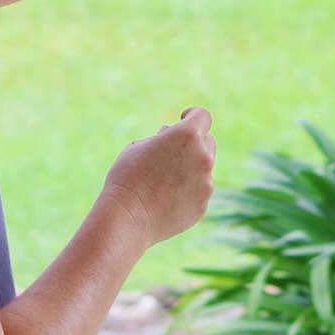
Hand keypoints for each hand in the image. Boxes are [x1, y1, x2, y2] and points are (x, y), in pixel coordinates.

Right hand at [101, 107, 215, 246]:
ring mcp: (206, 184)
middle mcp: (203, 158)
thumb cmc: (127, 177)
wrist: (127, 218)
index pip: (202, 116)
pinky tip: (165, 199)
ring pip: (203, 169)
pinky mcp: (202, 206)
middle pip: (208, 141)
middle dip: (193, 143)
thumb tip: (171, 134)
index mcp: (187, 136)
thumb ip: (163, 138)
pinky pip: (199, 191)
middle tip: (171, 152)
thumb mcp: (139, 145)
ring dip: (190, 169)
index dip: (192, 115)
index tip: (183, 118)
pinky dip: (188, 191)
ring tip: (162, 181)